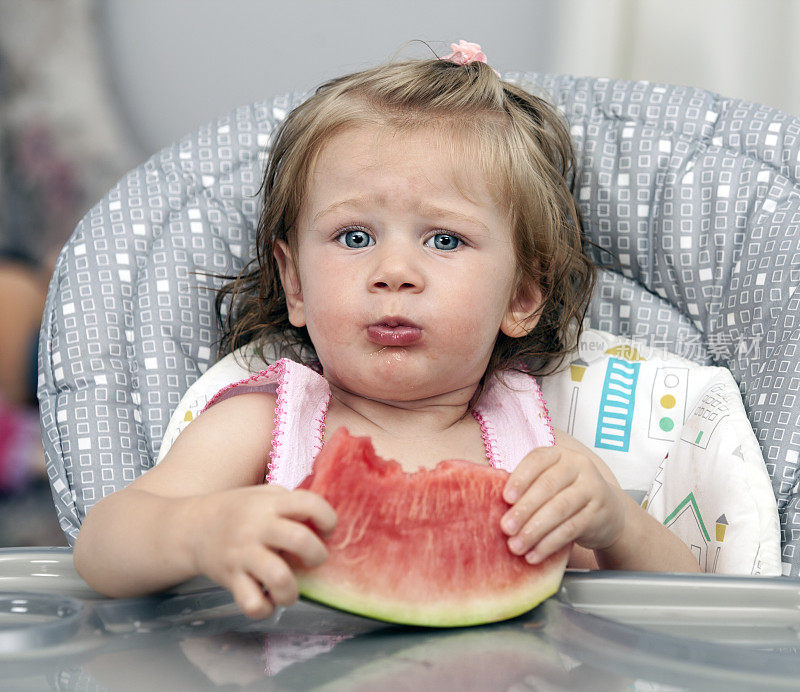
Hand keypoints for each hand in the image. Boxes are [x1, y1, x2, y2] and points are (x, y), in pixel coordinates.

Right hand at [188, 485, 336, 618]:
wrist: (192, 527)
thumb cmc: (240, 512)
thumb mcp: (265, 496)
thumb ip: (292, 504)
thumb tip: (327, 524)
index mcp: (270, 504)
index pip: (307, 502)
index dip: (327, 517)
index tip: (327, 529)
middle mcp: (257, 527)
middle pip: (300, 540)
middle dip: (317, 555)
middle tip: (312, 560)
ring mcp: (243, 554)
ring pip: (279, 577)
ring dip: (293, 590)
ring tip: (289, 589)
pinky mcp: (230, 578)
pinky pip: (253, 603)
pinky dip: (265, 608)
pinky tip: (267, 600)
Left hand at [500, 446, 624, 564]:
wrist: (608, 511)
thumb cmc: (567, 494)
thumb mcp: (551, 482)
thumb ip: (529, 487)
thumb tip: (494, 506)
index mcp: (560, 454)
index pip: (538, 460)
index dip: (520, 478)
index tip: (505, 498)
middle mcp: (578, 467)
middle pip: (547, 486)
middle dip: (524, 509)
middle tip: (506, 528)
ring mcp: (591, 489)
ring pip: (559, 509)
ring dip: (534, 530)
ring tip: (517, 545)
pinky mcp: (598, 514)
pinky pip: (570, 529)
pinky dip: (549, 544)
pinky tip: (535, 554)